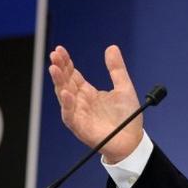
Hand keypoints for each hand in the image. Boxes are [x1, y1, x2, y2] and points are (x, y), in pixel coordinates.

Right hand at [48, 45, 142, 162]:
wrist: (133, 140)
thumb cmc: (127, 117)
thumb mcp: (124, 87)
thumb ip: (116, 68)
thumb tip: (111, 47)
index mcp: (88, 92)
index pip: (72, 74)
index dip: (66, 62)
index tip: (60, 49)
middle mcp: (80, 102)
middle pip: (65, 82)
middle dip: (59, 68)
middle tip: (54, 54)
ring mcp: (79, 114)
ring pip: (63, 96)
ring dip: (58, 82)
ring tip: (54, 68)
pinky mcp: (81, 127)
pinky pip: (70, 116)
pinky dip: (67, 105)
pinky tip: (66, 93)